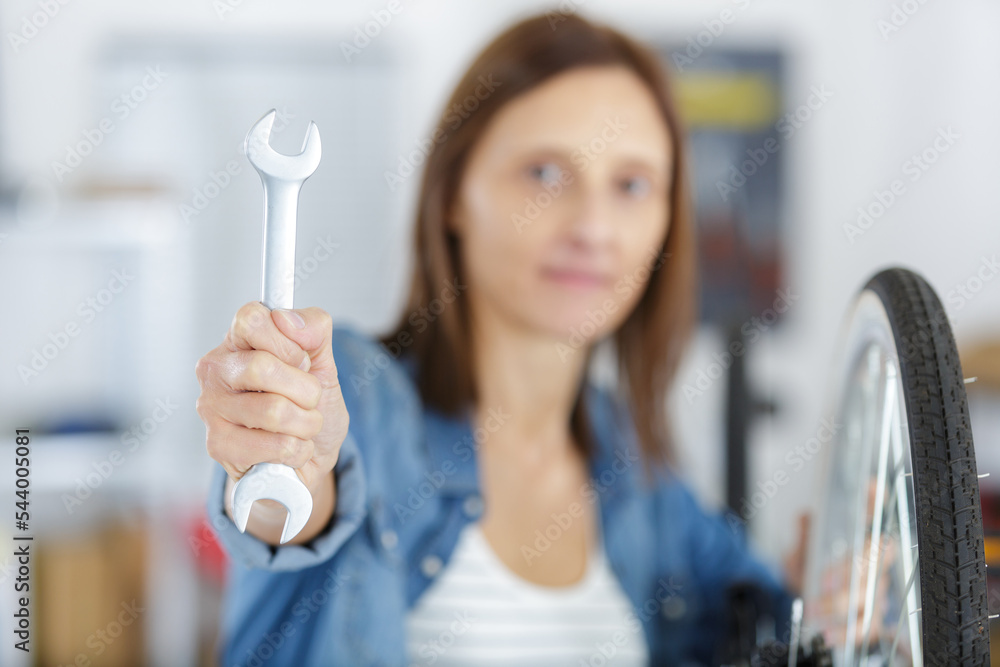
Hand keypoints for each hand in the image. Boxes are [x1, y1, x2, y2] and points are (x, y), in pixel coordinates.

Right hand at [195, 302, 348, 496]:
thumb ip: (315, 330)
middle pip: (261, 367)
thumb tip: (288, 320)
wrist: (310, 456)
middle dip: (306, 390)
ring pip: (273, 410)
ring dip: (307, 423)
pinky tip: (291, 448)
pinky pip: (274, 446)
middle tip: (309, 400)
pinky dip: (298, 449)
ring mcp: (211, 408)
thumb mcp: (324, 362)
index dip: (289, 343)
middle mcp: (215, 370)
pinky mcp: (218, 446)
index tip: (302, 362)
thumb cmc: (309, 406)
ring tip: (303, 426)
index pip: (251, 319)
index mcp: (237, 341)